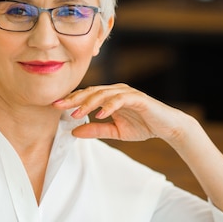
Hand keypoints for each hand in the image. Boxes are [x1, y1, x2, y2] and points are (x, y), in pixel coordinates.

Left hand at [53, 83, 189, 142]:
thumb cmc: (143, 125)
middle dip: (74, 99)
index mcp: (110, 96)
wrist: (167, 127)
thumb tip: (74, 131)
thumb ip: (96, 129)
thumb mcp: (115, 131)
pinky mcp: (138, 98)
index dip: (71, 100)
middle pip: (91, 91)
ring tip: (76, 113)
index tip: (55, 106)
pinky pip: (120, 99)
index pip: (87, 95)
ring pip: (103, 94)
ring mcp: (127, 93)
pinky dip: (109, 106)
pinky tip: (100, 114)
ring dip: (89, 103)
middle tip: (58, 105)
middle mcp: (117, 91)